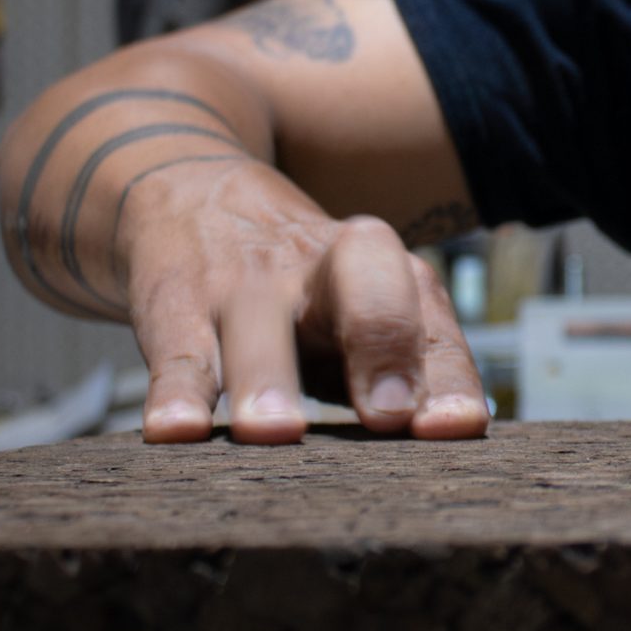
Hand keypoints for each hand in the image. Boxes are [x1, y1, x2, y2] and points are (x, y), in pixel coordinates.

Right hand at [117, 160, 488, 443]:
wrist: (193, 194)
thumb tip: (457, 436)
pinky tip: (173, 432)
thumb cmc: (305, 291)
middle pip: (366, 288)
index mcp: (388, 275)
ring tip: (275, 433)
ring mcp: (245, 285)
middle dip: (382, 346)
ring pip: (261, 327)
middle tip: (388, 417)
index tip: (454, 429)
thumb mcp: (362, 314)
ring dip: (269, 381)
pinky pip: (178, 352)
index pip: (432, 329)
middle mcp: (323, 272)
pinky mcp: (175, 304)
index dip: (448, 379)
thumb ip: (412, 373)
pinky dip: (174, 393)